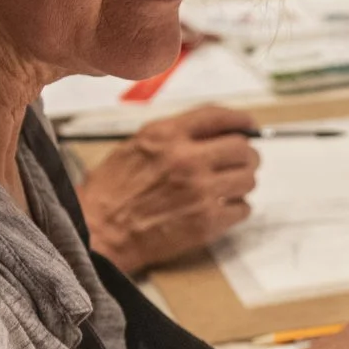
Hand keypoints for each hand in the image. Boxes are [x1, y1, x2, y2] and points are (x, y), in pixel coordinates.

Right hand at [76, 105, 258, 274]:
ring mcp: (200, 191)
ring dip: (241, 183)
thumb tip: (213, 132)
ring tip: (226, 188)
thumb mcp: (136, 146)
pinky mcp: (207, 221)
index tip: (249, 125)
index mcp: (167, 135)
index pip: (218, 117)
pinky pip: (243, 209)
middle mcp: (187, 159)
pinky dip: (235, 209)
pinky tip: (220, 209)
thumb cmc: (111, 191)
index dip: (240, 119)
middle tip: (240, 163)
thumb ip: (174, 135)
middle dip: (246, 155)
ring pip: (248, 179)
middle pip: (242, 148)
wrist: (99, 232)